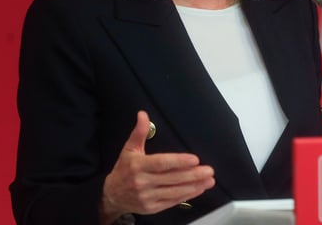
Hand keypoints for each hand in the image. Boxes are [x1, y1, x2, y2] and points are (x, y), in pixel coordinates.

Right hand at [100, 111, 215, 220]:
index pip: (161, 163)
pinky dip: (187, 196)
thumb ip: (139, 132)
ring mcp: (146, 197)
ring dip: (194, 186)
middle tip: (209, 170)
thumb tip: (143, 114)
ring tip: (210, 180)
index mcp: (138, 166)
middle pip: (171, 178)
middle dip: (192, 175)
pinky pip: (172, 201)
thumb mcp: (129, 149)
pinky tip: (198, 189)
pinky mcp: (151, 208)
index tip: (195, 159)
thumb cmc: (124, 169)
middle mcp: (142, 182)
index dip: (179, 162)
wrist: (111, 195)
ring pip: (174, 191)